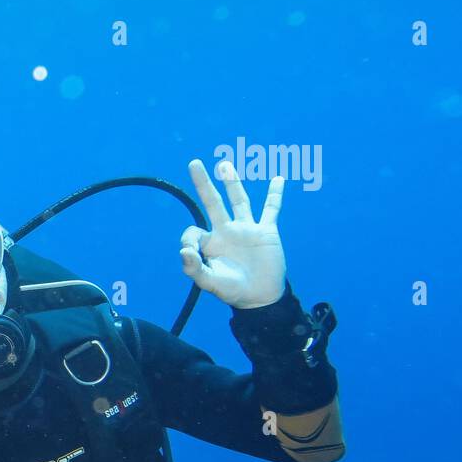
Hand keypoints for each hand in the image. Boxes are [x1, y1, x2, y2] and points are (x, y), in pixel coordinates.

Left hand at [180, 159, 286, 309]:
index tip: (191, 252)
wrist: (260, 297)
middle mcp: (225, 231)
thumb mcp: (209, 283)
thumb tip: (183, 251)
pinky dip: (275, 195)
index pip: (192, 230)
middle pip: (212, 202)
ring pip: (239, 200)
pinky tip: (277, 179)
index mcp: (209, 243)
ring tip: (225, 165)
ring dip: (232, 182)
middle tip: (194, 163)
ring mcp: (246, 229)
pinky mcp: (266, 231)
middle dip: (203, 184)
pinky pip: (271, 210)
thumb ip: (194, 268)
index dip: (188, 238)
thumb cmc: (233, 290)